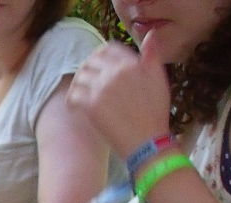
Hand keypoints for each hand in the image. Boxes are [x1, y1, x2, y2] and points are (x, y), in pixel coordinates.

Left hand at [67, 34, 170, 158]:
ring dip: (78, 82)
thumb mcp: (159, 78)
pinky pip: (73, 95)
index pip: (108, 48)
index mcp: (131, 63)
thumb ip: (152, 55)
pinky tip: (74, 105)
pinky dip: (72, 99)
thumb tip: (150, 34)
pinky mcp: (90, 106)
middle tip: (87, 78)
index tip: (99, 64)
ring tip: (81, 90)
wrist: (147, 140)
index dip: (101, 54)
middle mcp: (114, 73)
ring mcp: (100, 89)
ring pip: (80, 77)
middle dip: (88, 67)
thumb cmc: (155, 111)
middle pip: (91, 61)